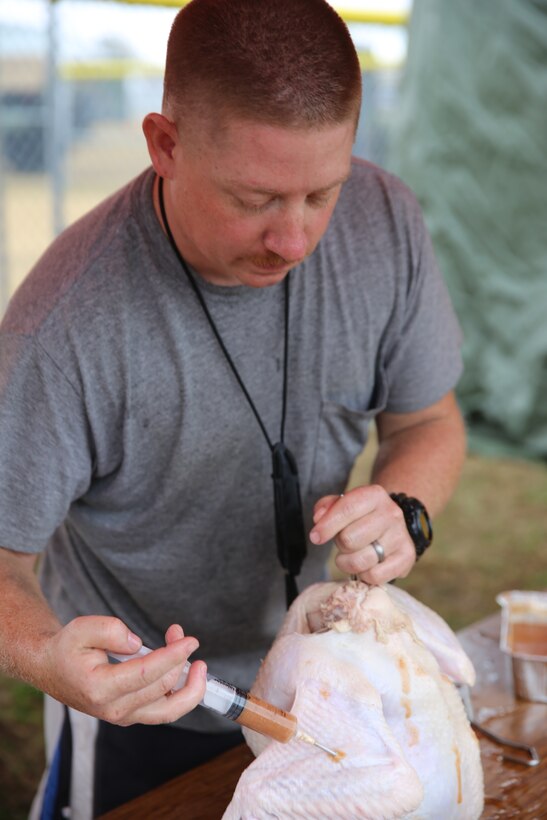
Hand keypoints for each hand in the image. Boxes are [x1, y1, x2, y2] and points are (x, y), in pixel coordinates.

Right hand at [40, 616, 205, 725]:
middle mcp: (114, 709)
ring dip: (191, 687)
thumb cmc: (68, 648)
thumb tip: (138, 644)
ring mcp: (124, 715)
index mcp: (99, 688)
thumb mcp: (81, 628)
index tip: (191, 641)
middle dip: (179, 659)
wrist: (53, 670)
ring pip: (169, 711)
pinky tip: (185, 671)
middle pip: (162, 689)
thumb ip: (110, 630)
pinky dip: (181, 693)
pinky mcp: (132, 715)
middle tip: (180, 633)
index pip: (146, 674)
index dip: (173, 656)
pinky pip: (165, 710)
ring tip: (200, 665)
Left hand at [309, 485, 415, 583]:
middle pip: (349, 539)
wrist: (393, 526)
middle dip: (340, 545)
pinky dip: (365, 575)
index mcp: (374, 495)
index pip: (346, 509)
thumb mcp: (344, 504)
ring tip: (353, 555)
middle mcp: (391, 513)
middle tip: (345, 543)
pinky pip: (375, 576)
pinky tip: (367, 565)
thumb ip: (327, 507)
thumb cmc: (362, 516)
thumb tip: (318, 518)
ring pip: (361, 561)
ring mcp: (400, 536)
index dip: (327, 526)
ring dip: (349, 563)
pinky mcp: (407, 557)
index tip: (315, 537)